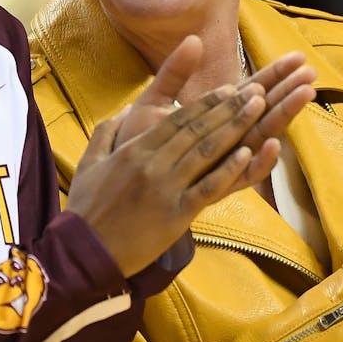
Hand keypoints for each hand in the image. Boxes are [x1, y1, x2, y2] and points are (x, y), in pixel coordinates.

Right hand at [69, 36, 310, 276]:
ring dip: (235, 127)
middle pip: (197, 129)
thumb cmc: (86, 210)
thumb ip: (107, 131)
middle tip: (255, 90)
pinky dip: (229, 169)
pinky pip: (207, 188)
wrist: (83, 253)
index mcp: (134, 150)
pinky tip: (248, 153)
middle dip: (228, 107)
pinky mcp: (175, 215)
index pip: (177, 119)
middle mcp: (152, 164)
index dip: (206, 102)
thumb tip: (126, 108)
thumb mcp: (89, 163)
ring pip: (206, 151)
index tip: (229, 88)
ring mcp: (166, 189)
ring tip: (258, 108)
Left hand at [112, 36, 317, 188]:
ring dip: (282, 118)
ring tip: (303, 97)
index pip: (251, 91)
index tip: (298, 58)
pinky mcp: (213, 188)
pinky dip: (258, 162)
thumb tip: (194, 39)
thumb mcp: (153, 103)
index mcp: (213, 118)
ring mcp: (221, 164)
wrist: (117, 186)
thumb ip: (175, 73)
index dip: (274, 74)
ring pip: (260, 139)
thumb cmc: (137, 145)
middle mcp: (224, 140)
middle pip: (264, 112)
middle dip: (287, 92)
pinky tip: (273, 144)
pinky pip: (242, 177)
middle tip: (311, 74)